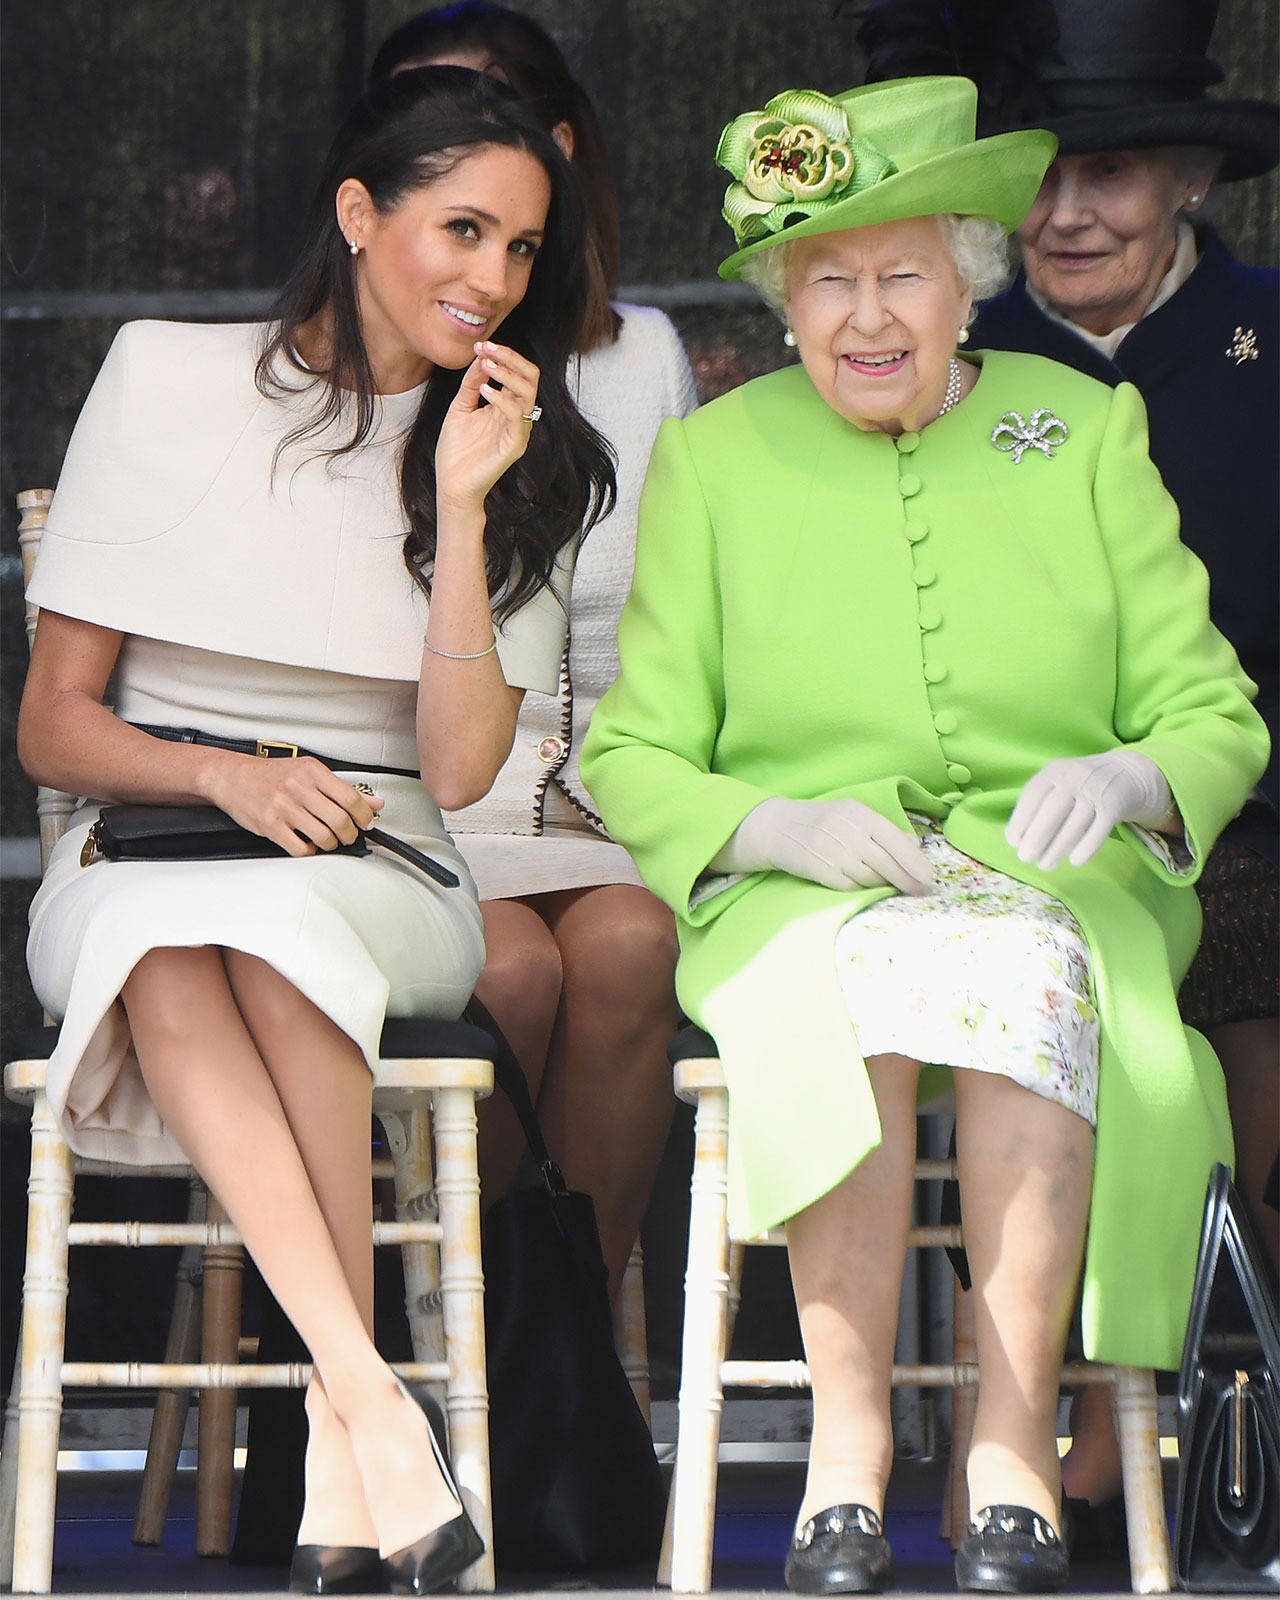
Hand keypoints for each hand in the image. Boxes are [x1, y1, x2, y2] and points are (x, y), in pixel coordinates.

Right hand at [204, 754, 383, 858]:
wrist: (231, 776)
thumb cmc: (269, 775)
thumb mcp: (308, 772)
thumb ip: (341, 788)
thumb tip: (375, 802)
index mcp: (312, 770)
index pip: (351, 798)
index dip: (365, 815)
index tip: (367, 822)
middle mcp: (298, 787)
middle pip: (340, 820)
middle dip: (350, 834)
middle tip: (348, 835)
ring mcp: (283, 807)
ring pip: (323, 837)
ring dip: (331, 844)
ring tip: (328, 839)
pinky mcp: (270, 825)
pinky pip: (300, 849)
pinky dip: (310, 851)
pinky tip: (307, 843)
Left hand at [435, 341, 540, 514]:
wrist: (452, 484)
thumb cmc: (456, 450)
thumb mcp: (461, 407)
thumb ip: (471, 383)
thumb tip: (481, 356)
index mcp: (506, 406)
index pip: (518, 373)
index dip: (503, 355)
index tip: (481, 345)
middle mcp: (517, 416)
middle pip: (530, 377)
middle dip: (510, 358)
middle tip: (487, 348)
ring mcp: (518, 430)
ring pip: (528, 393)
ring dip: (507, 374)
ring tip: (486, 366)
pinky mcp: (515, 446)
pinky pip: (517, 416)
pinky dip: (502, 398)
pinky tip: (484, 390)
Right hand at [714, 797, 933, 895]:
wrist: (777, 827)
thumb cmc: (823, 822)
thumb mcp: (853, 816)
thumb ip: (883, 830)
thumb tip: (915, 846)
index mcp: (859, 814)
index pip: (896, 840)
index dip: (915, 862)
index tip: (928, 878)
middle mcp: (846, 830)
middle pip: (886, 863)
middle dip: (906, 881)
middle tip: (919, 893)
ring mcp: (831, 850)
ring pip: (869, 877)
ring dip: (880, 884)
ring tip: (884, 884)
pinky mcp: (818, 868)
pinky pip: (849, 886)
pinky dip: (858, 888)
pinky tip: (860, 885)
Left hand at [1006, 750, 1173, 869]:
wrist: (1125, 773)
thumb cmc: (1078, 786)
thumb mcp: (1057, 783)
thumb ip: (1036, 804)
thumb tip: (1016, 839)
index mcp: (1055, 771)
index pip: (1033, 794)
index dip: (1021, 819)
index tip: (1013, 842)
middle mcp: (1075, 778)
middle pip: (1053, 809)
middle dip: (1037, 835)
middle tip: (1024, 857)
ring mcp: (1096, 791)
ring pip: (1075, 823)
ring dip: (1058, 847)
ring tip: (1044, 866)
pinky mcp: (1114, 806)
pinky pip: (1100, 829)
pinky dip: (1087, 846)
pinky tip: (1075, 861)